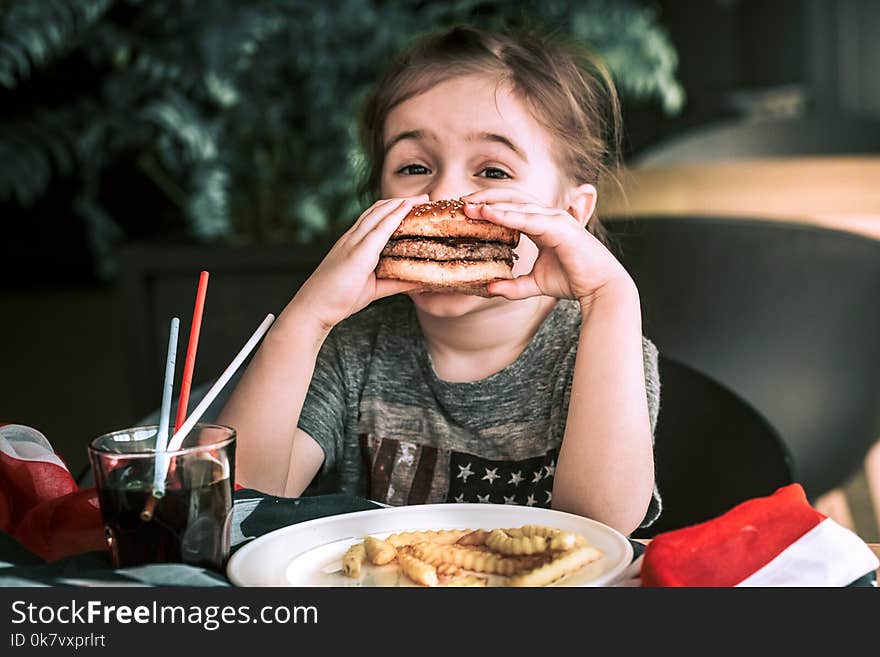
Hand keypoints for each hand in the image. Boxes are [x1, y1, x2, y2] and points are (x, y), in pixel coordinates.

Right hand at [291, 194, 428, 330]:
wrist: (314, 308)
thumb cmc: (338, 299)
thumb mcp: (373, 289)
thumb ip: (394, 282)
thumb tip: (417, 280)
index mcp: (353, 244)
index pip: (374, 219)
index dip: (393, 209)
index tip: (412, 205)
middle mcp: (352, 238)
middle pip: (378, 210)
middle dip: (401, 201)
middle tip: (424, 197)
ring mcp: (353, 243)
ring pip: (378, 214)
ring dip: (400, 204)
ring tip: (421, 198)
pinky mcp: (357, 252)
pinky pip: (379, 229)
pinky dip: (394, 216)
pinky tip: (406, 209)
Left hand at [461, 189, 633, 304]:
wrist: (599, 288)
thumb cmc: (573, 281)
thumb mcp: (535, 284)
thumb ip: (513, 286)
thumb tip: (489, 288)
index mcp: (541, 225)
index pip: (511, 208)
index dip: (488, 207)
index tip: (466, 211)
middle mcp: (547, 217)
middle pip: (511, 199)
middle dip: (486, 198)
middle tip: (462, 203)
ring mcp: (554, 219)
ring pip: (517, 205)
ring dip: (492, 204)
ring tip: (470, 206)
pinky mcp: (560, 227)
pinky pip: (528, 218)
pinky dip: (508, 215)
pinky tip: (489, 214)